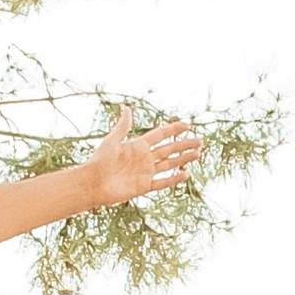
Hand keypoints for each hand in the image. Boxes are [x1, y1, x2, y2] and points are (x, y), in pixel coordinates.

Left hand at [76, 106, 204, 207]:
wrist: (93, 183)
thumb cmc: (99, 161)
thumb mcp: (112, 141)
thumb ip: (123, 126)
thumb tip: (127, 108)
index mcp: (137, 145)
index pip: (161, 135)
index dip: (174, 129)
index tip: (188, 125)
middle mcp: (144, 158)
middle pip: (169, 149)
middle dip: (185, 144)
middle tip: (201, 141)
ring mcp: (145, 172)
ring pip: (170, 164)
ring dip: (184, 158)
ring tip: (199, 154)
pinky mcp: (144, 186)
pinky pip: (163, 182)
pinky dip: (174, 179)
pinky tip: (186, 174)